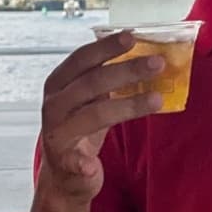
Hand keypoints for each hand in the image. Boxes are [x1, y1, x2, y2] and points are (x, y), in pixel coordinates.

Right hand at [36, 32, 165, 205]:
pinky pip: (73, 161)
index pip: (81, 59)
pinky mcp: (63, 162)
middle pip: (91, 83)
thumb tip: (150, 58)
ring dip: (128, 106)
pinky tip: (92, 166)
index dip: (106, 47)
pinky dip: (82, 164)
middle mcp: (54, 105)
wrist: (63, 175)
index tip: (132, 36)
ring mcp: (56, 133)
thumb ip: (109, 81)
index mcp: (59, 84)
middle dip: (126, 70)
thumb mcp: (90, 100)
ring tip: (157, 100)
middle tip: (158, 63)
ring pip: (94, 115)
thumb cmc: (81, 129)